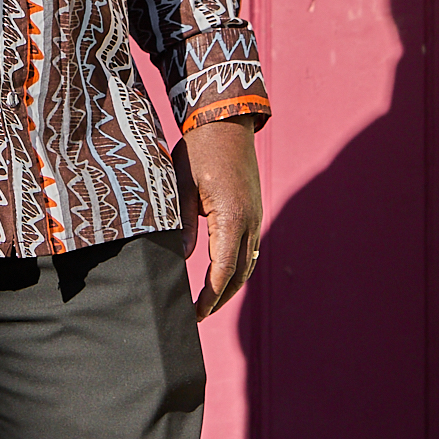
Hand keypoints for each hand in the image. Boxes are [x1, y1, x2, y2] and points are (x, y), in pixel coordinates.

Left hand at [178, 118, 263, 317]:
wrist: (226, 122)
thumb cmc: (199, 151)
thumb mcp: (182, 186)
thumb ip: (184, 224)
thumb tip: (184, 258)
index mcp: (232, 216)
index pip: (223, 269)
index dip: (209, 295)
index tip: (195, 313)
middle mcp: (250, 220)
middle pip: (239, 272)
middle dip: (220, 298)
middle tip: (198, 316)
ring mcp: (256, 216)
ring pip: (248, 262)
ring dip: (231, 285)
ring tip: (209, 303)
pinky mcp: (254, 210)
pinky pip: (250, 248)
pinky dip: (238, 267)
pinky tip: (224, 275)